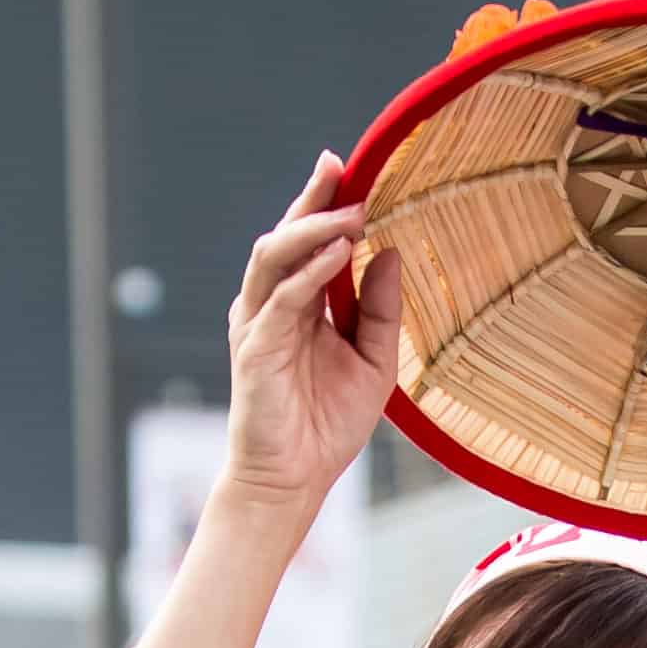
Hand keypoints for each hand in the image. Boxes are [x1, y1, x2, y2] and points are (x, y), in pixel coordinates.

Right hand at [224, 155, 403, 516]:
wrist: (295, 479)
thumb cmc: (327, 425)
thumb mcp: (373, 361)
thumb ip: (380, 309)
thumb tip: (392, 253)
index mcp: (299, 305)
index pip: (309, 242)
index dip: (324, 204)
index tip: (349, 169)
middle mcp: (272, 306)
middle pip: (286, 236)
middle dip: (312, 199)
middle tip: (340, 167)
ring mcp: (258, 325)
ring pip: (274, 256)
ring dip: (312, 228)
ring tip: (351, 212)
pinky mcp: (254, 349)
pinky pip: (281, 299)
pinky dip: (310, 272)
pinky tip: (340, 252)